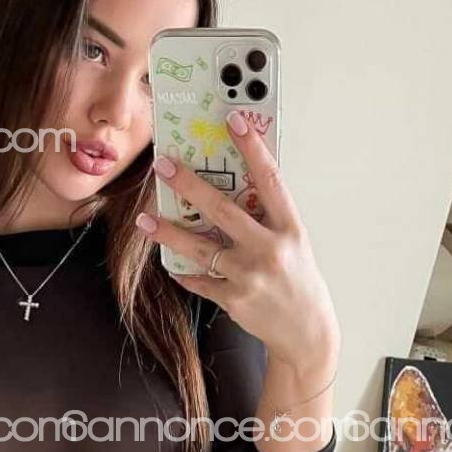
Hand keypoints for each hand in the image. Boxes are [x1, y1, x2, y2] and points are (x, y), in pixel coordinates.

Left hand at [138, 110, 339, 374]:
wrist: (306, 332)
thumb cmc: (299, 281)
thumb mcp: (294, 243)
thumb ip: (268, 218)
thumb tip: (236, 186)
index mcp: (289, 229)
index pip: (270, 179)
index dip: (252, 147)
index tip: (233, 120)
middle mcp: (270, 249)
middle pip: (222, 209)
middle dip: (189, 184)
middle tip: (164, 165)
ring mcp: (250, 276)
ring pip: (200, 247)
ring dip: (168, 231)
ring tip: (145, 218)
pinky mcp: (234, 299)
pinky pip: (199, 280)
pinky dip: (183, 271)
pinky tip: (170, 262)